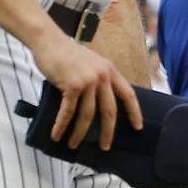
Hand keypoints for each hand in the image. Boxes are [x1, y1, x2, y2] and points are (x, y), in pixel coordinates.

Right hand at [34, 31, 140, 149]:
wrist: (48, 40)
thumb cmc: (67, 54)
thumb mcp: (91, 63)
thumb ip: (99, 79)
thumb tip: (100, 103)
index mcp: (110, 70)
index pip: (128, 94)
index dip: (134, 112)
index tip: (138, 127)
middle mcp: (102, 76)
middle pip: (110, 110)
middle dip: (108, 132)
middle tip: (106, 147)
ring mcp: (87, 80)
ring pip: (87, 115)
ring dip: (79, 133)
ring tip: (73, 144)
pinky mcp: (71, 85)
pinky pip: (68, 111)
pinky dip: (61, 125)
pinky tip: (57, 134)